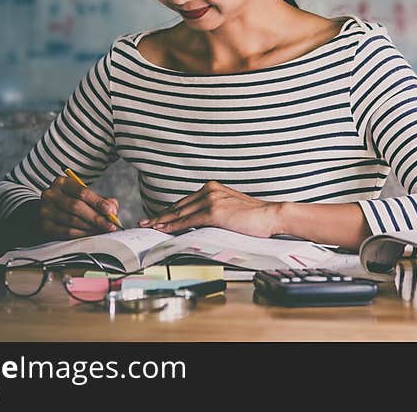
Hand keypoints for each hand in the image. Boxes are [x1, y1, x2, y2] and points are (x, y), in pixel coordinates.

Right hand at [38, 175, 120, 239]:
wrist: (50, 212)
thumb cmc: (72, 202)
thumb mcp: (86, 196)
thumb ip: (102, 200)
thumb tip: (112, 209)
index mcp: (62, 182)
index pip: (82, 192)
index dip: (98, 202)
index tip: (110, 211)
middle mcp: (50, 194)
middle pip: (76, 206)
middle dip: (96, 218)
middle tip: (110, 225)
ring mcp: (45, 210)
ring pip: (72, 221)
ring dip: (90, 228)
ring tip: (102, 231)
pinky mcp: (44, 226)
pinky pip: (66, 232)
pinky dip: (81, 235)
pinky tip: (91, 235)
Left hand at [138, 181, 279, 237]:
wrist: (271, 216)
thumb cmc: (254, 216)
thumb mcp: (229, 209)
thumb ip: (212, 211)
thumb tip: (195, 222)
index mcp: (212, 187)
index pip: (185, 201)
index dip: (169, 210)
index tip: (157, 216)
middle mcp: (209, 190)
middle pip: (179, 206)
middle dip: (161, 216)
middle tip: (145, 222)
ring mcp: (211, 200)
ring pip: (180, 213)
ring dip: (162, 221)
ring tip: (149, 227)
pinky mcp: (213, 212)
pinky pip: (188, 221)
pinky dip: (173, 226)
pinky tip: (163, 230)